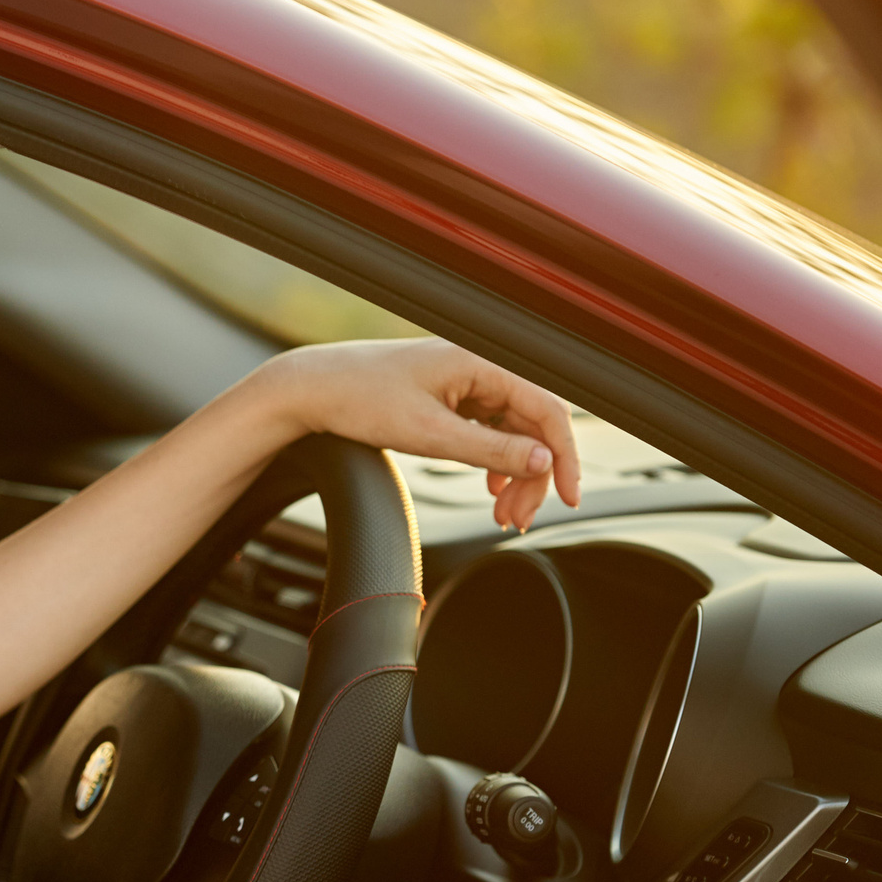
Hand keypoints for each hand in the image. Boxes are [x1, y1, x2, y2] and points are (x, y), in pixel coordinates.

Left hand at [255, 338, 582, 531]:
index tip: (570, 497)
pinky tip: (490, 487)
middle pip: (532, 426)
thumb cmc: (360, 400)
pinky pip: (489, 429)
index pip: (548, 410)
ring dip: (514, 474)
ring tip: (503, 513)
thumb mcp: (428, 434)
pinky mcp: (450, 395)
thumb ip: (489, 449)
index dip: (565, 457)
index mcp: (481, 362)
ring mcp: (465, 381)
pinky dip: (494, 461)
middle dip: (533, 476)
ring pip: (511, 432)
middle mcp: (479, 366)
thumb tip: (542, 461)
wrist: (311, 388)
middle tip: (518, 519)